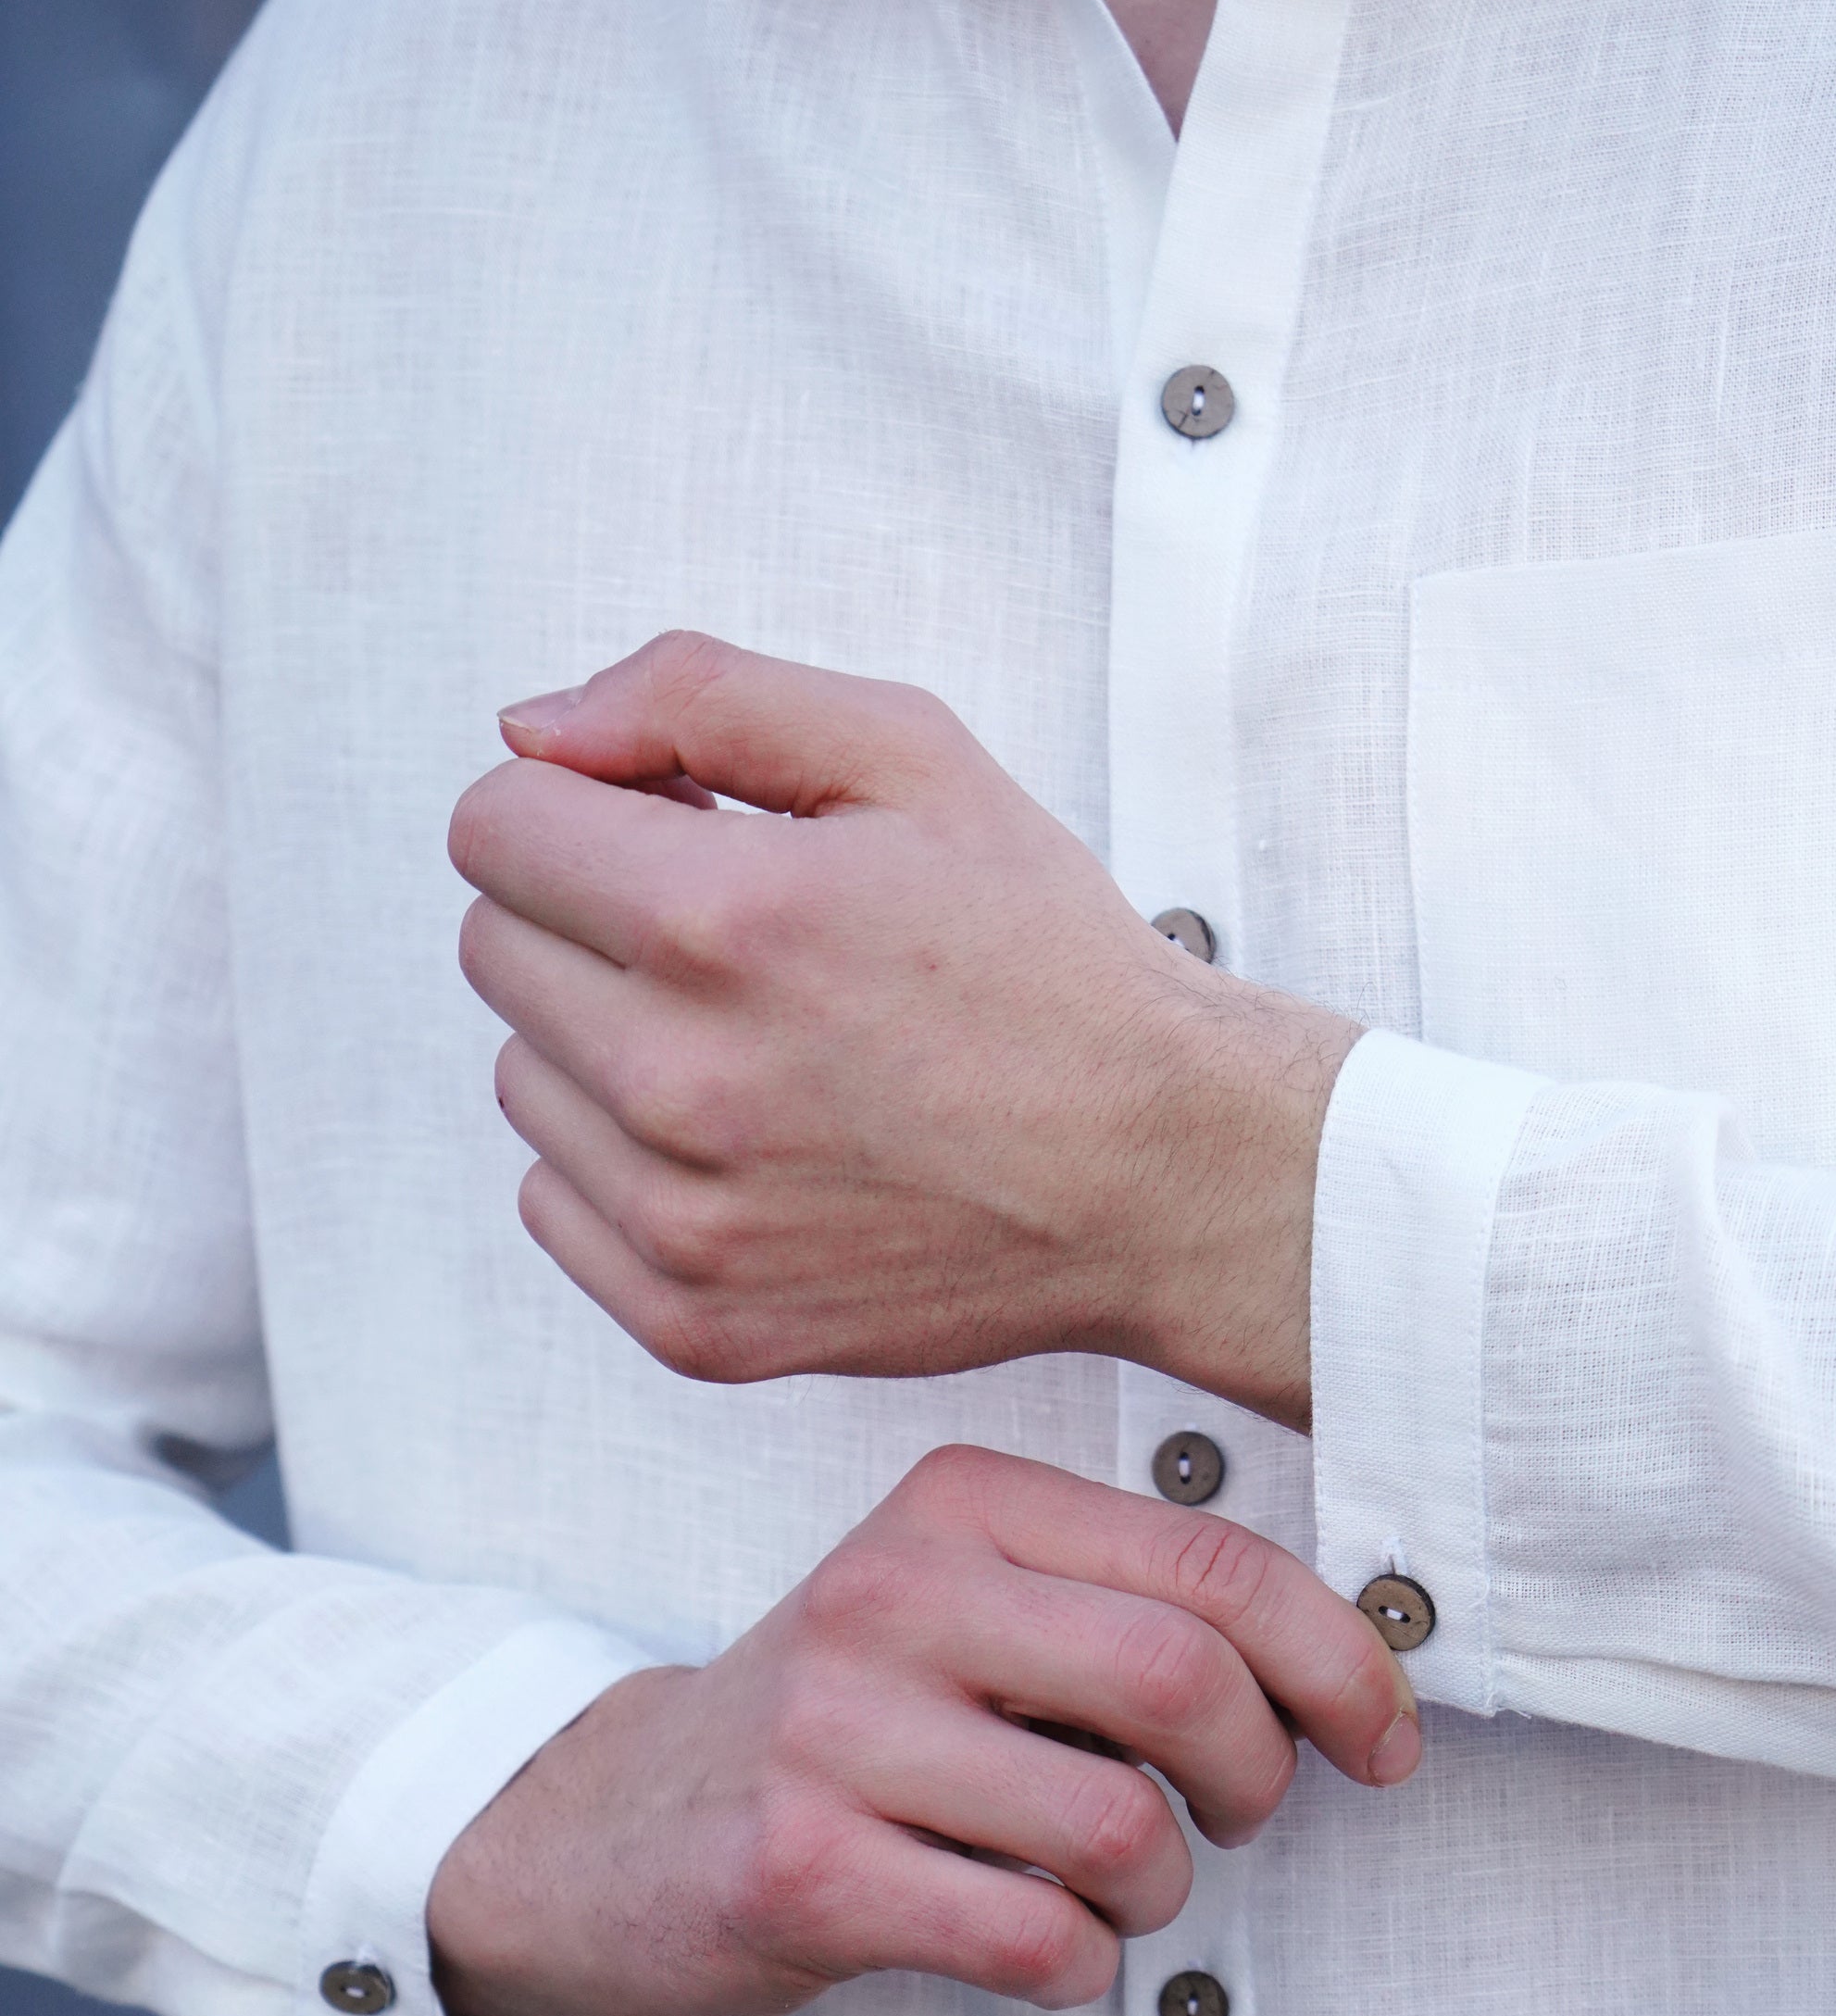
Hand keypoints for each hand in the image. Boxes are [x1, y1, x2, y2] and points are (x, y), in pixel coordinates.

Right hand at [426, 1445, 1420, 2015]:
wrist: (611, 1826)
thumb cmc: (842, 1726)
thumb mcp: (966, 1610)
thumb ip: (1127, 1609)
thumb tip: (1347, 1671)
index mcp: (958, 1506)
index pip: (1215, 1563)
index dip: (1340, 1664)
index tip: (1382, 1741)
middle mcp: (891, 1593)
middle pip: (1189, 1684)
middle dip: (1260, 1781)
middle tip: (1233, 1820)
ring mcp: (836, 1732)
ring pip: (1121, 1829)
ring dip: (1158, 1893)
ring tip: (1104, 1890)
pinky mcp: (803, 1868)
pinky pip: (1036, 1939)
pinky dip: (1077, 1968)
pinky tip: (1032, 1946)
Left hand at [446, 635, 1356, 1428]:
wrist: (1161, 1175)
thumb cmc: (1048, 967)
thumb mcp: (911, 755)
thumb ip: (700, 696)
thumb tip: (532, 731)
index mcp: (723, 921)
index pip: (495, 825)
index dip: (580, 809)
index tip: (666, 835)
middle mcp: (682, 1080)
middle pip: (496, 947)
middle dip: (590, 917)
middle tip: (737, 945)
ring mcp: (684, 1218)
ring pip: (523, 1079)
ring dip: (606, 1046)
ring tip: (758, 1049)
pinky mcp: (696, 1318)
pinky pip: (554, 1205)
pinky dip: (622, 1167)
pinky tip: (746, 1143)